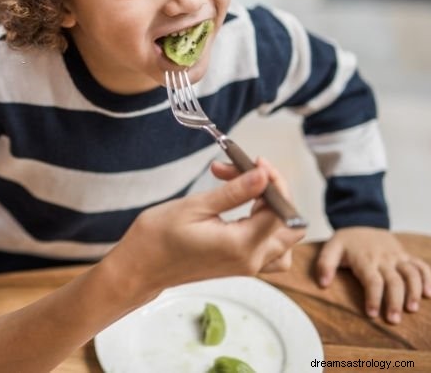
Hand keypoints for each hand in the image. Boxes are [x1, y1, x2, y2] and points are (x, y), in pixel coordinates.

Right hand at [117, 160, 305, 296]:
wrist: (140, 267)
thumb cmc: (158, 237)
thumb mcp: (194, 207)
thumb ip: (234, 193)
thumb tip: (263, 176)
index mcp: (241, 245)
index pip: (280, 210)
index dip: (273, 182)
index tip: (254, 162)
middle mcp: (251, 260)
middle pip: (290, 225)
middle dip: (274, 193)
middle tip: (246, 173)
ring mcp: (248, 267)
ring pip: (286, 240)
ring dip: (274, 212)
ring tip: (246, 193)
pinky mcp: (241, 267)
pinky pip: (273, 251)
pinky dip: (269, 229)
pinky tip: (246, 212)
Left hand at [317, 227, 430, 323]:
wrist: (362, 220)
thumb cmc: (346, 241)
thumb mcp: (330, 248)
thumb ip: (324, 264)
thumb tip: (323, 284)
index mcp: (365, 259)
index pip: (372, 280)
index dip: (373, 298)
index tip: (371, 314)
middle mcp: (384, 258)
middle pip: (394, 281)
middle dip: (395, 301)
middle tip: (393, 320)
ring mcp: (397, 256)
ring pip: (411, 274)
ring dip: (414, 292)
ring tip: (412, 309)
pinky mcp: (406, 255)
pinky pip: (421, 265)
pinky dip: (428, 279)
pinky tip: (429, 294)